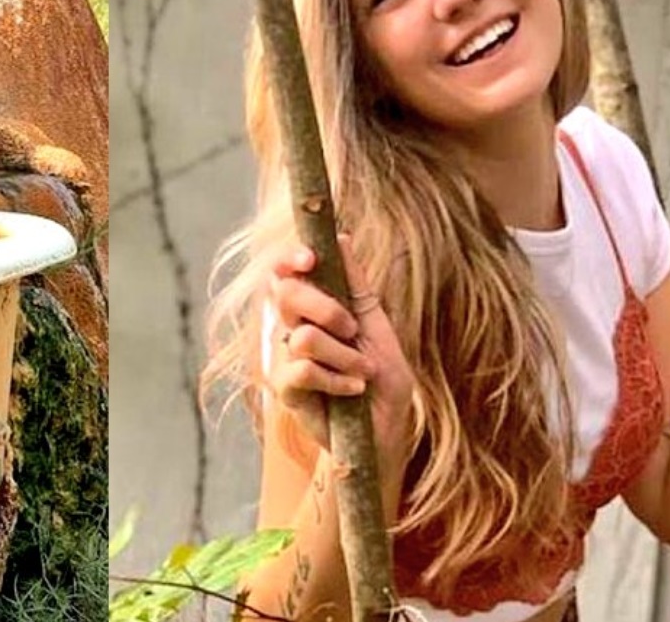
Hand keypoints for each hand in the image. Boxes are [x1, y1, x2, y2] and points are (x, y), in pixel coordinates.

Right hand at [268, 235, 414, 470]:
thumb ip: (356, 286)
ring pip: (303, 336)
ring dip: (343, 356)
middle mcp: (292, 327)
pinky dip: (337, 379)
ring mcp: (285, 358)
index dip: (290, 258)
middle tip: (352, 329)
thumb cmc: (382, 380)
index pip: (285, 272)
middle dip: (326, 308)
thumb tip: (341, 238)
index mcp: (313, 308)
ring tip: (363, 373)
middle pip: (285, 293)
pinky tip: (353, 390)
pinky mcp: (285, 389)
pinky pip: (304, 370)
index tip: (309, 257)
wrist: (384, 433)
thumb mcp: (377, 327)